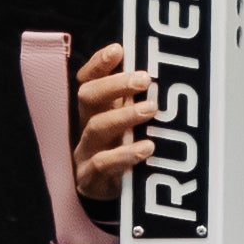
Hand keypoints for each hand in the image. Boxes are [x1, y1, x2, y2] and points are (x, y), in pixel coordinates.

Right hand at [71, 40, 155, 214]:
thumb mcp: (124, 125)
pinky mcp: (91, 178)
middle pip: (88, 98)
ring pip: (96, 128)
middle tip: (144, 79)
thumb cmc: (118, 152)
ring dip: (124, 116)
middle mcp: (84, 126)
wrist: (102, 193)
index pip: (87, 80)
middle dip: (114, 85)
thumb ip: (133, 103)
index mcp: (92, 110)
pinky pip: (105, 164)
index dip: (99, 64)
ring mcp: (85, 151)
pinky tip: (147, 147)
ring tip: (151, 108)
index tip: (118, 49)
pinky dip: (126, 154)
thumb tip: (159, 77)